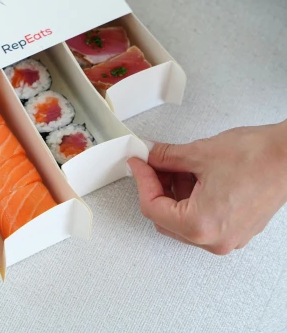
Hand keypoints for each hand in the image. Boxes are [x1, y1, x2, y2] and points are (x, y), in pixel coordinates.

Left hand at [128, 121, 286, 254]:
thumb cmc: (256, 158)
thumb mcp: (198, 153)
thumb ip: (165, 157)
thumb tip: (148, 156)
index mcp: (201, 225)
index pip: (152, 207)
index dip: (141, 180)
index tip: (137, 163)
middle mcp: (215, 240)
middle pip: (166, 219)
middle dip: (156, 187)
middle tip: (151, 162)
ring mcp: (228, 237)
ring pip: (184, 220)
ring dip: (174, 192)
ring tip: (176, 163)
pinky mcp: (237, 229)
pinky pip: (203, 219)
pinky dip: (192, 198)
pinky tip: (193, 173)